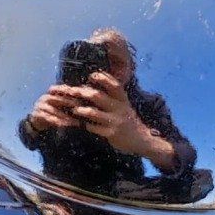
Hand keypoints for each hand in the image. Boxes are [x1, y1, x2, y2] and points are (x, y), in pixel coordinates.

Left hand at [33, 72, 169, 163]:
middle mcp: (119, 108)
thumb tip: (96, 77)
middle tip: (73, 91)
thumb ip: (113, 94)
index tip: (91, 75)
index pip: (114, 85)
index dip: (102, 78)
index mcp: (122, 99)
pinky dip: (85, 125)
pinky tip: (80, 124)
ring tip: (74, 109)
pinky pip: (93, 127)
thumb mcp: (124, 104)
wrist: (141, 139)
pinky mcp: (111, 133)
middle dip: (83, 93)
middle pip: (99, 96)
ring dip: (81, 110)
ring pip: (94, 113)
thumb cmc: (127, 118)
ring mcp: (115, 121)